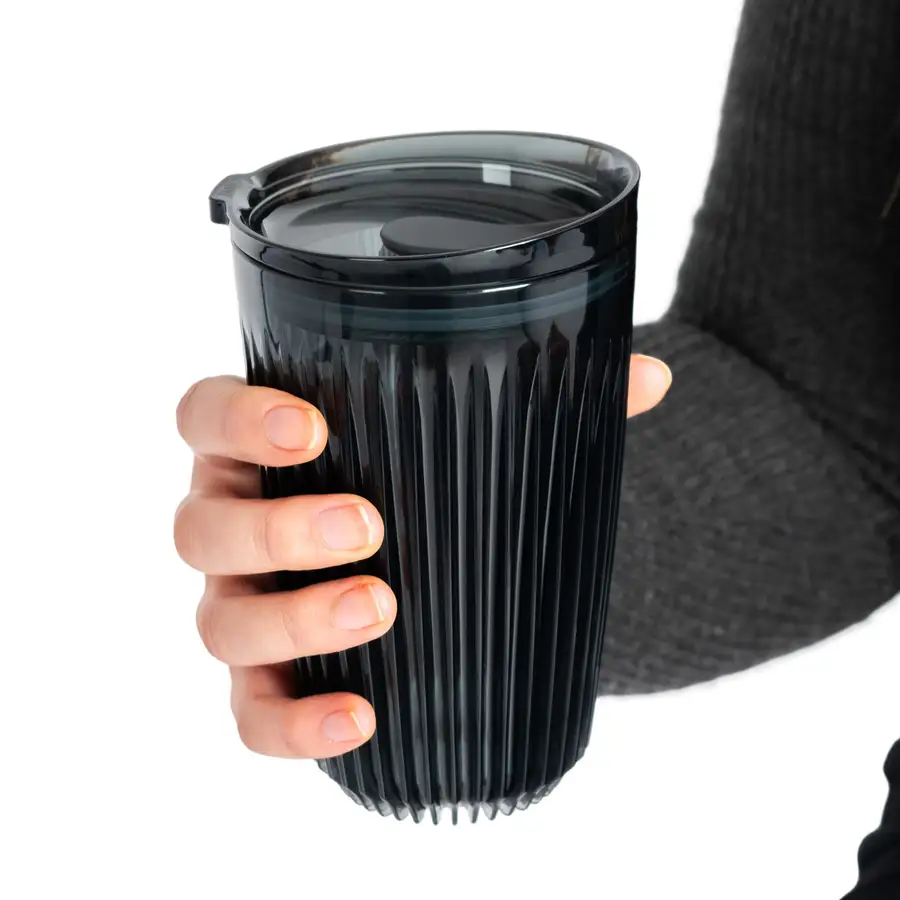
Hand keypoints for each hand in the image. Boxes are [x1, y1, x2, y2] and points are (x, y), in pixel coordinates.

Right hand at [173, 355, 670, 759]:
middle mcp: (237, 523)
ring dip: (292, 620)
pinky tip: (361, 720)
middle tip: (369, 524)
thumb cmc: (439, 483)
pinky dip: (292, 724)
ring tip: (381, 607)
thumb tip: (653, 376)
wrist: (445, 561)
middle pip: (204, 527)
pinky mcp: (273, 681)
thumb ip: (556, 397)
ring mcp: (245, 606)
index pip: (205, 417)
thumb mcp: (483, 435)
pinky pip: (253, 714)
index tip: (310, 426)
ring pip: (220, 623)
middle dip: (277, 527)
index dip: (235, 419)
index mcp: (263, 447)